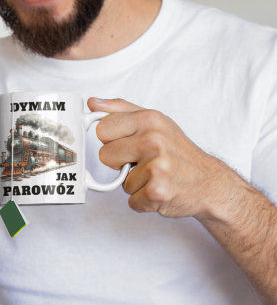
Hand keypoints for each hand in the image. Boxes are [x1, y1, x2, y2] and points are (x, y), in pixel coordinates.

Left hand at [88, 97, 229, 218]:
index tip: (127, 144)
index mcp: (150, 120)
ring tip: (156, 176)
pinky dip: (144, 201)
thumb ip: (121, 110)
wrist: (210, 183)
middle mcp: (153, 140)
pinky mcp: (156, 192)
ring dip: (136, 184)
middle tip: (142, 162)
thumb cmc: (179, 152)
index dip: (112, 141)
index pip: (103, 129)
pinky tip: (160, 190)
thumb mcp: (155, 122)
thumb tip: (93, 103)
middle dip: (120, 163)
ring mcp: (156, 167)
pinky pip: (131, 201)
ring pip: (120, 182)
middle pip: (105, 156)